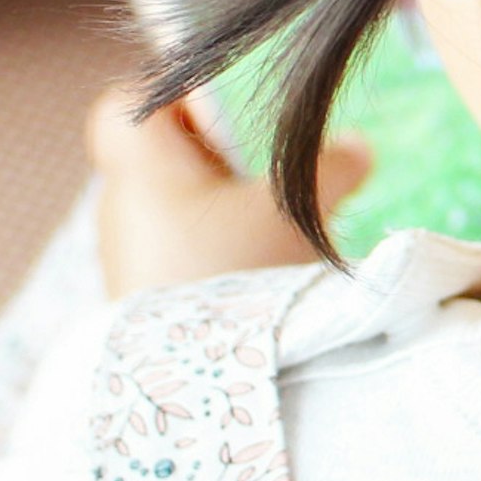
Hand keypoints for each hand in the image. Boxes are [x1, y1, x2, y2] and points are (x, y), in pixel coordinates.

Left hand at [88, 89, 373, 298]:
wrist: (204, 386)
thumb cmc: (236, 274)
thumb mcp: (296, 208)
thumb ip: (331, 166)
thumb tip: (356, 147)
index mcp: (141, 168)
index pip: (131, 103)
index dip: (177, 94)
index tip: (232, 114)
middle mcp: (125, 208)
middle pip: (169, 155)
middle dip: (228, 157)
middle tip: (279, 171)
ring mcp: (135, 259)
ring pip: (184, 209)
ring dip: (234, 212)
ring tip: (286, 229)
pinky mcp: (152, 304)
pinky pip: (190, 255)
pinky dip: (227, 253)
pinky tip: (270, 273)